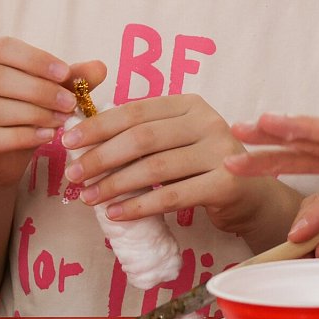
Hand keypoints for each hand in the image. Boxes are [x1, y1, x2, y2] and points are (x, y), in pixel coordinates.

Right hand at [0, 37, 101, 187]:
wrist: (2, 158)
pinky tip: (46, 136)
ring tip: (63, 120)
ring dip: (33, 114)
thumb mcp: (50, 92)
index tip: (65, 72)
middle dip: (39, 90)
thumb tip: (100, 67)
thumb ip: (72, 78)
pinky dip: (21, 137)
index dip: (34, 59)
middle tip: (70, 103)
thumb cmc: (26, 114)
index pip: (3, 48)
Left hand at [63, 93, 291, 241]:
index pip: (136, 111)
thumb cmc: (202, 167)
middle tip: (73, 175)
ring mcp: (220, 152)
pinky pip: (172, 196)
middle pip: (143, 138)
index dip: (99, 125)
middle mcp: (208, 121)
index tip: (68, 142)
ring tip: (89, 198)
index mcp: (190, 104)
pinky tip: (116, 214)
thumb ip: (144, 137)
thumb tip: (85, 143)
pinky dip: (139, 206)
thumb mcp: (176, 142)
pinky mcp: (225, 184)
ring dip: (115, 185)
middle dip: (101, 156)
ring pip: (154, 168)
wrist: (250, 195)